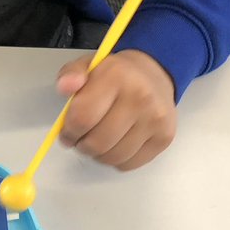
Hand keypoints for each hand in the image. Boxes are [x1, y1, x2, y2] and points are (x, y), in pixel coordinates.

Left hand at [56, 50, 176, 170]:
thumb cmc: (115, 75)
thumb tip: (65, 87)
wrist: (153, 76)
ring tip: (95, 142)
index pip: (83, 117)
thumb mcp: (88, 66)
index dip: (68, 131)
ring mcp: (154, 119)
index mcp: (116, 76)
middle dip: (81, 145)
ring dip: (97, 155)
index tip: (66, 132)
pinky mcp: (164, 137)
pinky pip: (130, 163)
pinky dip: (116, 160)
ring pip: (113, 157)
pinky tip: (114, 145)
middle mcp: (140, 97)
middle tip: (79, 140)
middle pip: (98, 142)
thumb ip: (70, 74)